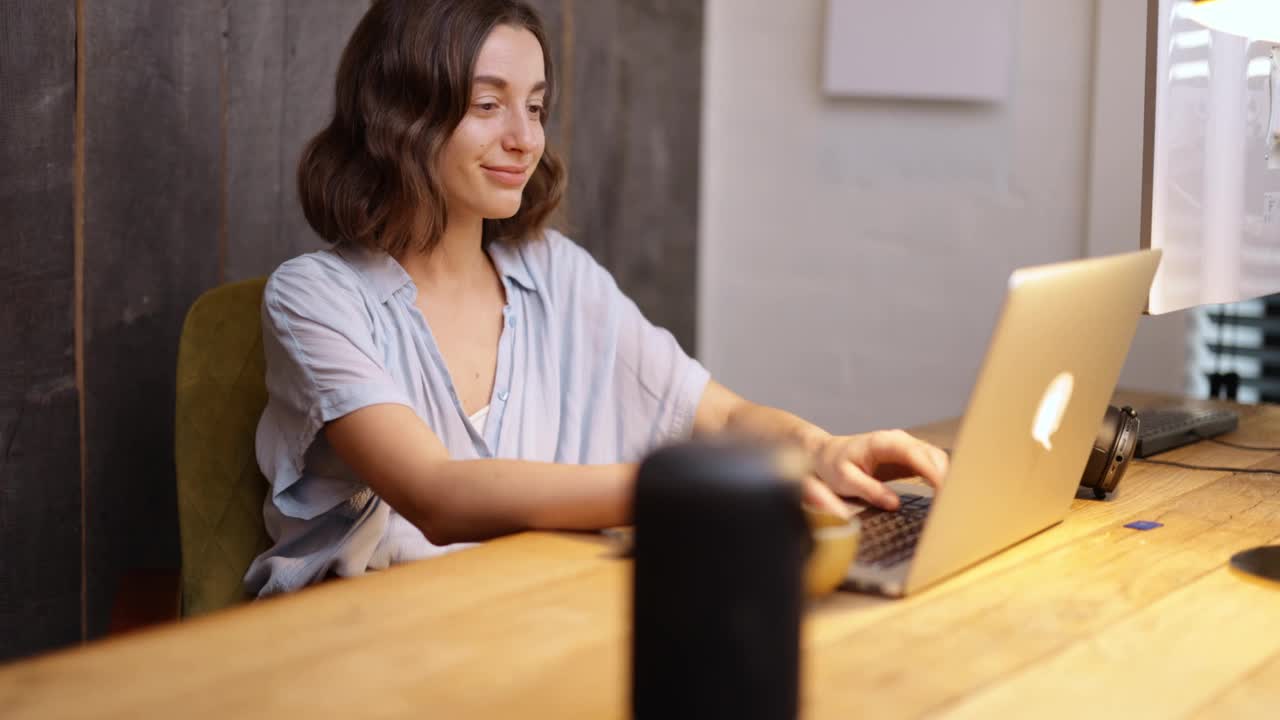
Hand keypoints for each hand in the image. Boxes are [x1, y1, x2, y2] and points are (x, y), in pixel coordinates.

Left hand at [802, 430, 948, 515]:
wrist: (829, 454)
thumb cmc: (835, 465)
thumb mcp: (844, 480)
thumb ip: (869, 490)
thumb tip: (893, 503)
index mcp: (883, 442)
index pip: (915, 454)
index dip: (932, 471)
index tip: (944, 491)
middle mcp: (899, 440)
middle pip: (933, 456)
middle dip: (946, 478)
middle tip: (951, 506)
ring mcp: (907, 447)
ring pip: (937, 459)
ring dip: (947, 479)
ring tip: (950, 505)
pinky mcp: (910, 458)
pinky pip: (932, 466)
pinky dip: (941, 479)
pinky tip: (943, 497)